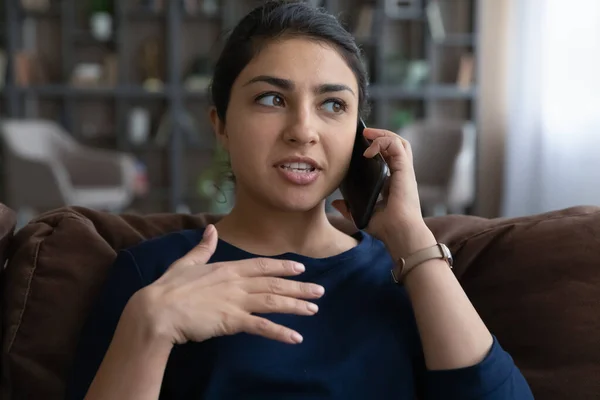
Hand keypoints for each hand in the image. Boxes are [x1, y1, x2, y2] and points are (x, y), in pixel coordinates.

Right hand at [127, 224, 324, 345]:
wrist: (156, 310)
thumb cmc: (168, 288)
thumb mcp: (187, 262)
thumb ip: (203, 247)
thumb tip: (211, 228)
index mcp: (227, 268)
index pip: (262, 265)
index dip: (283, 267)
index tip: (301, 268)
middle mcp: (236, 282)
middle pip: (274, 283)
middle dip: (299, 287)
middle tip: (320, 291)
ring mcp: (236, 301)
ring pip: (274, 301)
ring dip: (296, 306)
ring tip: (314, 309)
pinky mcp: (232, 320)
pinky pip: (262, 326)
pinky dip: (280, 332)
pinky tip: (296, 337)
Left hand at [332, 128, 433, 255]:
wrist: (399, 234)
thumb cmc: (386, 229)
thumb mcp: (363, 216)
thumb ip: (350, 208)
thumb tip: (336, 202)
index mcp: (393, 183)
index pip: (389, 158)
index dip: (377, 148)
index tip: (360, 147)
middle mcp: (401, 175)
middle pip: (396, 146)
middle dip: (381, 135)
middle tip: (364, 134)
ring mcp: (404, 171)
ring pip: (400, 142)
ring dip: (383, 134)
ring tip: (367, 134)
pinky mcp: (405, 170)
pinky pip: (397, 146)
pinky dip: (383, 141)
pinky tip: (369, 150)